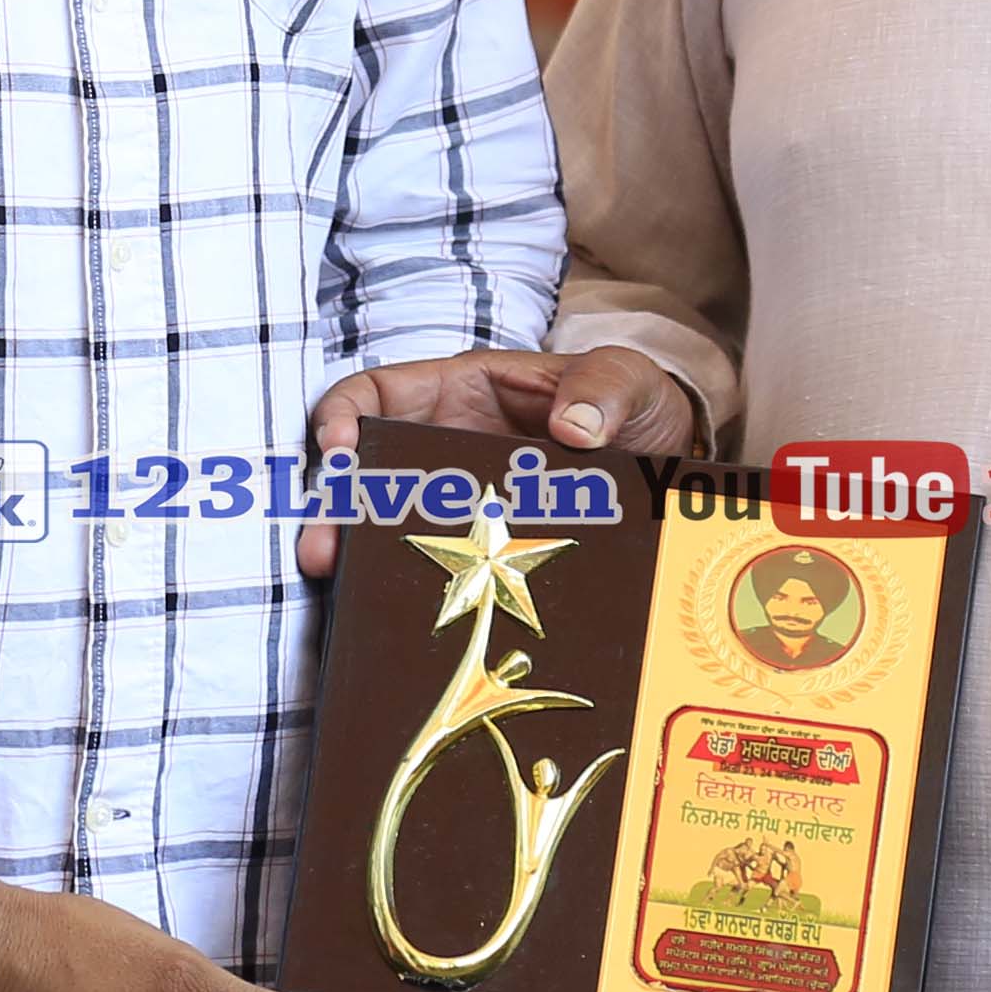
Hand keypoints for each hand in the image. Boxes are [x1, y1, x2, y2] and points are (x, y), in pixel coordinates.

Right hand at [300, 344, 704, 571]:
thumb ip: (604, 388)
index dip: (343, 412)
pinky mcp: (481, 549)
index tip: (337, 444)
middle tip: (323, 547)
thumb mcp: (628, 378)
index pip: (378, 392)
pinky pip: (435, 565)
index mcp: (463, 392)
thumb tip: (571, 427)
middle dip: (334, 505)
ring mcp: (459, 503)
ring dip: (354, 551)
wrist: (667, 459)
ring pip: (387, 526)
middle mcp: (445, 448)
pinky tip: (395, 613)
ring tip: (337, 580)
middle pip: (365, 471)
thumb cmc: (633, 402)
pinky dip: (407, 584)